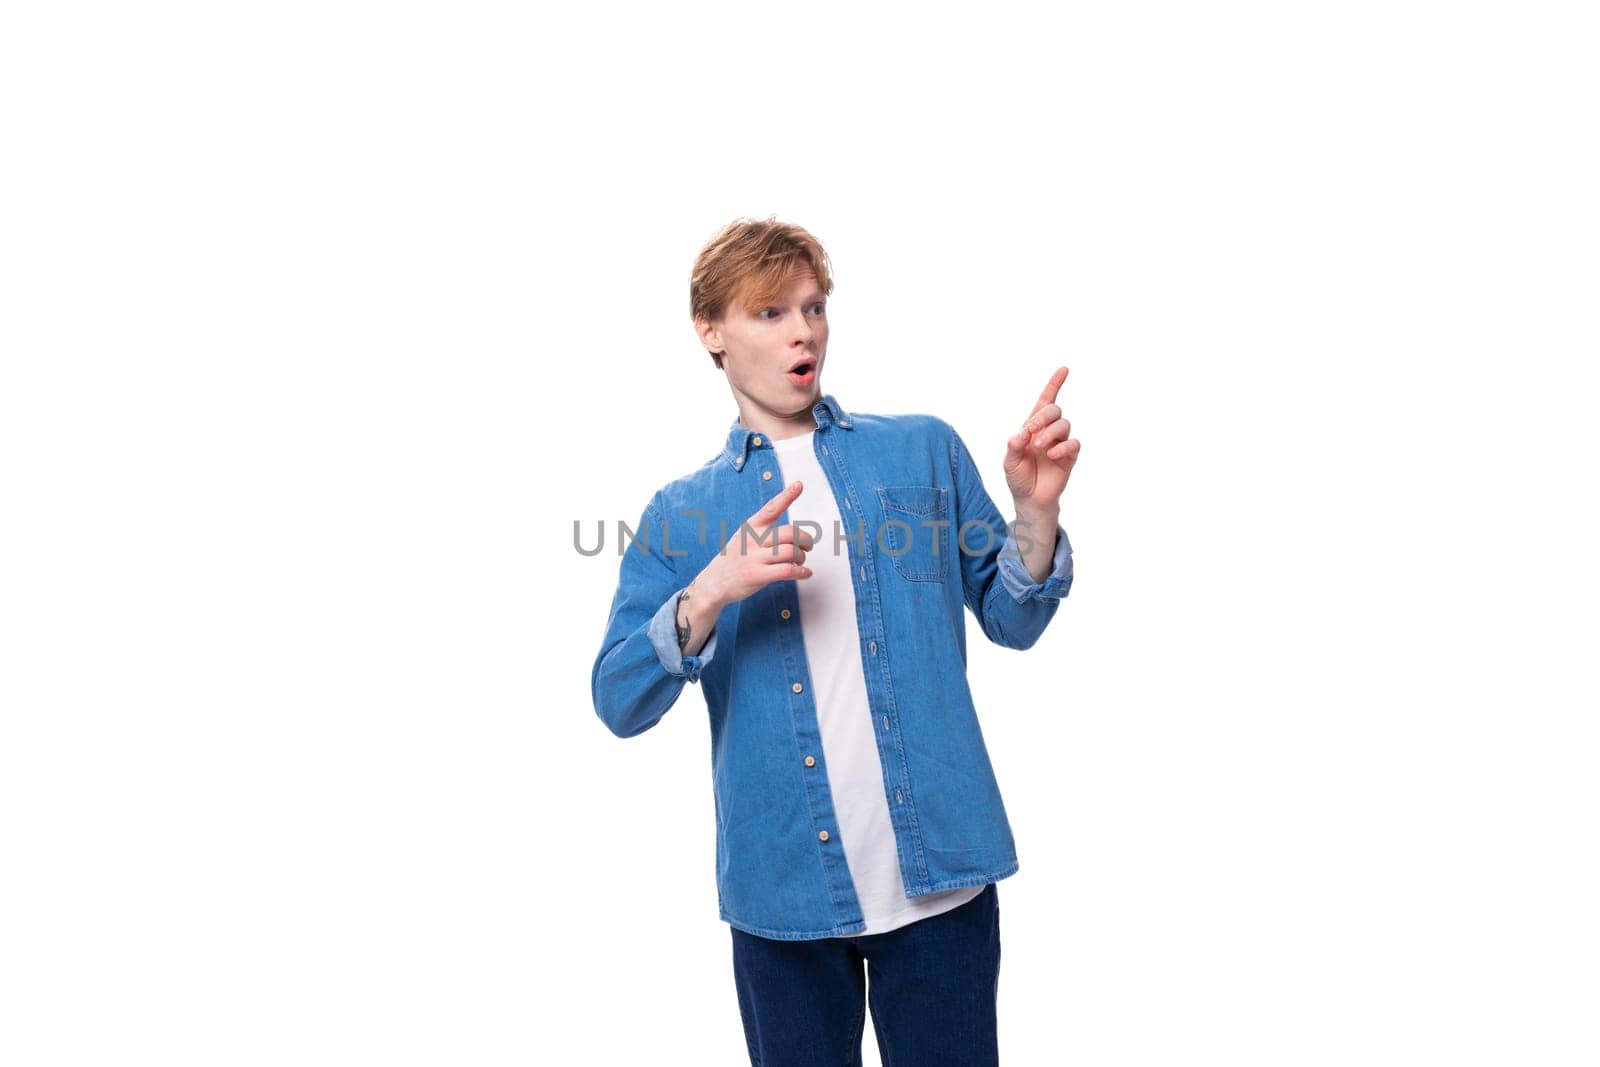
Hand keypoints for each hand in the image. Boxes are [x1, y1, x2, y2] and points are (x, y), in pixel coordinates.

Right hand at [689, 479, 815, 608]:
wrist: (713, 583)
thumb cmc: (734, 559)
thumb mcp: (743, 537)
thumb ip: (764, 532)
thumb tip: (794, 534)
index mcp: (750, 527)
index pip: (771, 508)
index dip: (786, 496)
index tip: (799, 485)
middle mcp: (752, 540)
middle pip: (789, 533)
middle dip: (805, 539)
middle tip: (808, 546)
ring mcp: (754, 558)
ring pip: (791, 552)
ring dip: (802, 557)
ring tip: (800, 561)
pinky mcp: (757, 576)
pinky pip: (787, 570)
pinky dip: (801, 572)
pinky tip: (805, 573)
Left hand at [1003, 366, 1079, 511]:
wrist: (1029, 499)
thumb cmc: (1018, 477)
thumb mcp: (1009, 462)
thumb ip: (1013, 446)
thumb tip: (1021, 433)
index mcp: (1032, 427)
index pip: (1045, 401)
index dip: (1054, 384)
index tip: (1064, 369)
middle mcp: (1048, 431)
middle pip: (1054, 410)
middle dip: (1042, 416)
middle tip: (1030, 431)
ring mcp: (1060, 443)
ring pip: (1064, 424)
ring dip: (1050, 432)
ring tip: (1039, 446)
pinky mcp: (1069, 457)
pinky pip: (1073, 444)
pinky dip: (1063, 446)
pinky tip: (1051, 454)